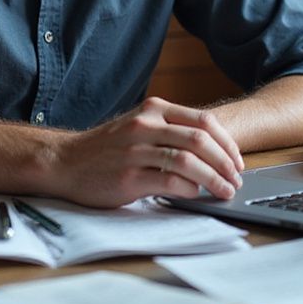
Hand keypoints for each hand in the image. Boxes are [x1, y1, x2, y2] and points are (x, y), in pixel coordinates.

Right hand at [52, 96, 244, 207]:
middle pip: (201, 140)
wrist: (65, 161)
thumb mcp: (138, 126)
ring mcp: (137, 150)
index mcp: (153, 109)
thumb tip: (211, 151)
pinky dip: (190, 189)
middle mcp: (146, 125)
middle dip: (226, 162)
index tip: (237, 160)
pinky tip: (196, 194)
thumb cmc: (106, 148)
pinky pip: (170, 181)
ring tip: (225, 191)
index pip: (204, 121)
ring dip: (214, 179)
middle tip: (236, 178)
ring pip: (189, 162)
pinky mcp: (129, 176)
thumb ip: (169, 130)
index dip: (227, 142)